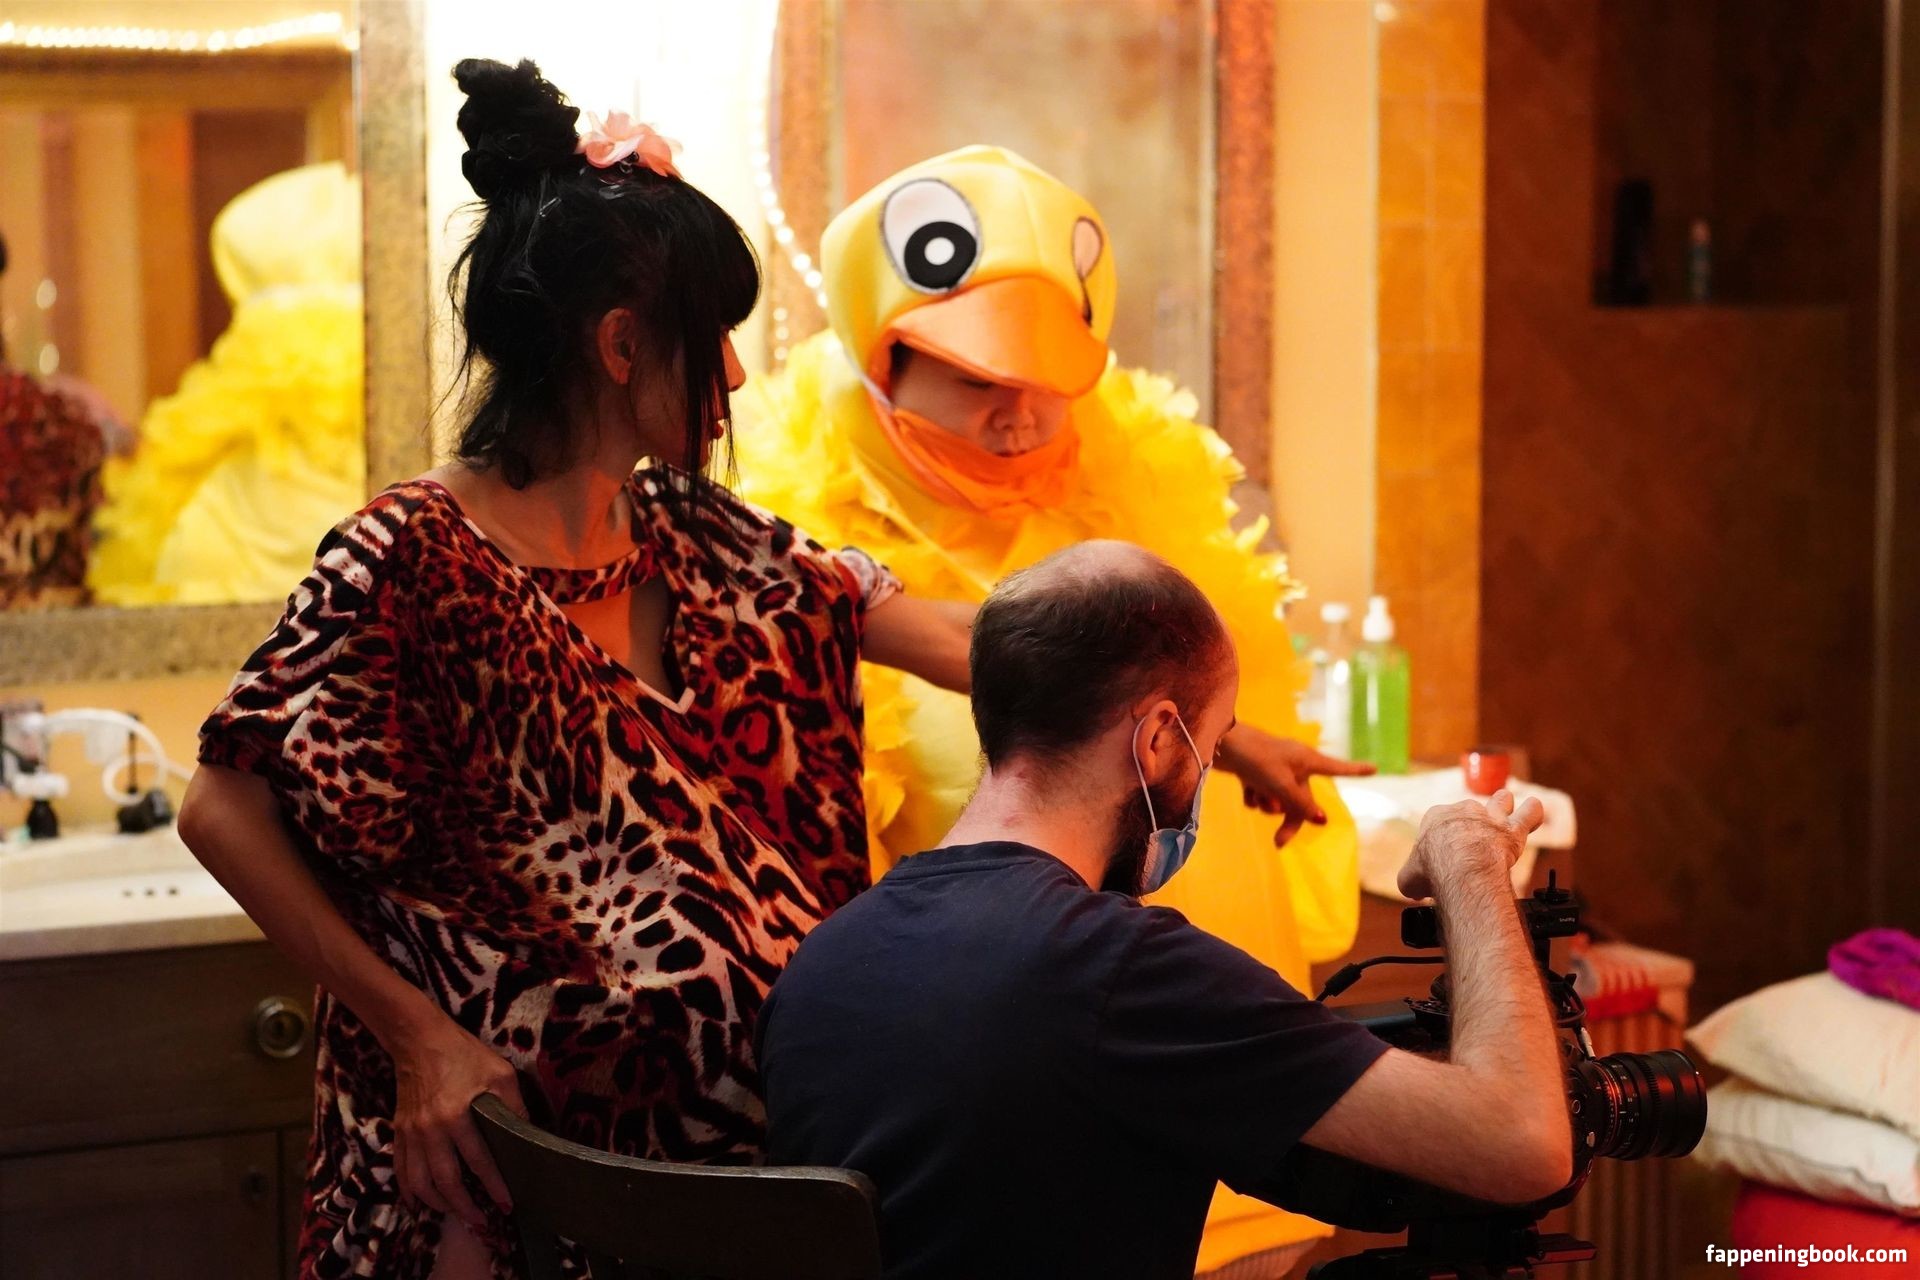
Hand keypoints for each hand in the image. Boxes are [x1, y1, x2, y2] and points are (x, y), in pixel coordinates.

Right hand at [389, 1013, 527, 1227]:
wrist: (419, 1040)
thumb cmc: (464, 1054)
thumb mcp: (500, 1074)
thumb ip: (513, 1107)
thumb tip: (529, 1137)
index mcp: (457, 1114)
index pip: (478, 1161)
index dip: (494, 1185)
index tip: (507, 1203)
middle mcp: (431, 1129)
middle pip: (445, 1181)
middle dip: (465, 1206)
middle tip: (482, 1221)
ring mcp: (411, 1133)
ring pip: (418, 1182)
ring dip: (437, 1204)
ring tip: (456, 1215)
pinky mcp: (399, 1132)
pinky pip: (401, 1170)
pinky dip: (409, 1192)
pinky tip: (420, 1204)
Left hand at [1217, 724, 1376, 846]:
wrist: (1220, 743)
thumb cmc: (1255, 758)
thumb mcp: (1281, 784)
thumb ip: (1301, 804)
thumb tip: (1322, 820)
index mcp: (1307, 760)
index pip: (1337, 768)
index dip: (1356, 770)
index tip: (1375, 768)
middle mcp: (1294, 764)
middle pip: (1302, 798)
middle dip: (1289, 818)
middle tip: (1278, 843)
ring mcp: (1275, 768)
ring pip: (1279, 798)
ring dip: (1268, 804)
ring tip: (1257, 795)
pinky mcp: (1257, 772)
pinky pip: (1262, 794)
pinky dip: (1254, 796)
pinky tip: (1246, 789)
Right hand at [1397, 790, 1545, 900]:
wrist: (1461, 869)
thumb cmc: (1434, 871)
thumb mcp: (1409, 879)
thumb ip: (1411, 880)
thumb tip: (1414, 891)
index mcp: (1436, 817)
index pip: (1440, 821)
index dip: (1443, 839)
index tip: (1444, 857)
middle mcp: (1465, 810)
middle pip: (1471, 809)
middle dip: (1473, 824)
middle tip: (1473, 845)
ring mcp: (1491, 817)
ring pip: (1502, 799)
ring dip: (1505, 806)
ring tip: (1506, 818)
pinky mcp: (1513, 828)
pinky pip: (1531, 812)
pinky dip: (1533, 814)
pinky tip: (1532, 818)